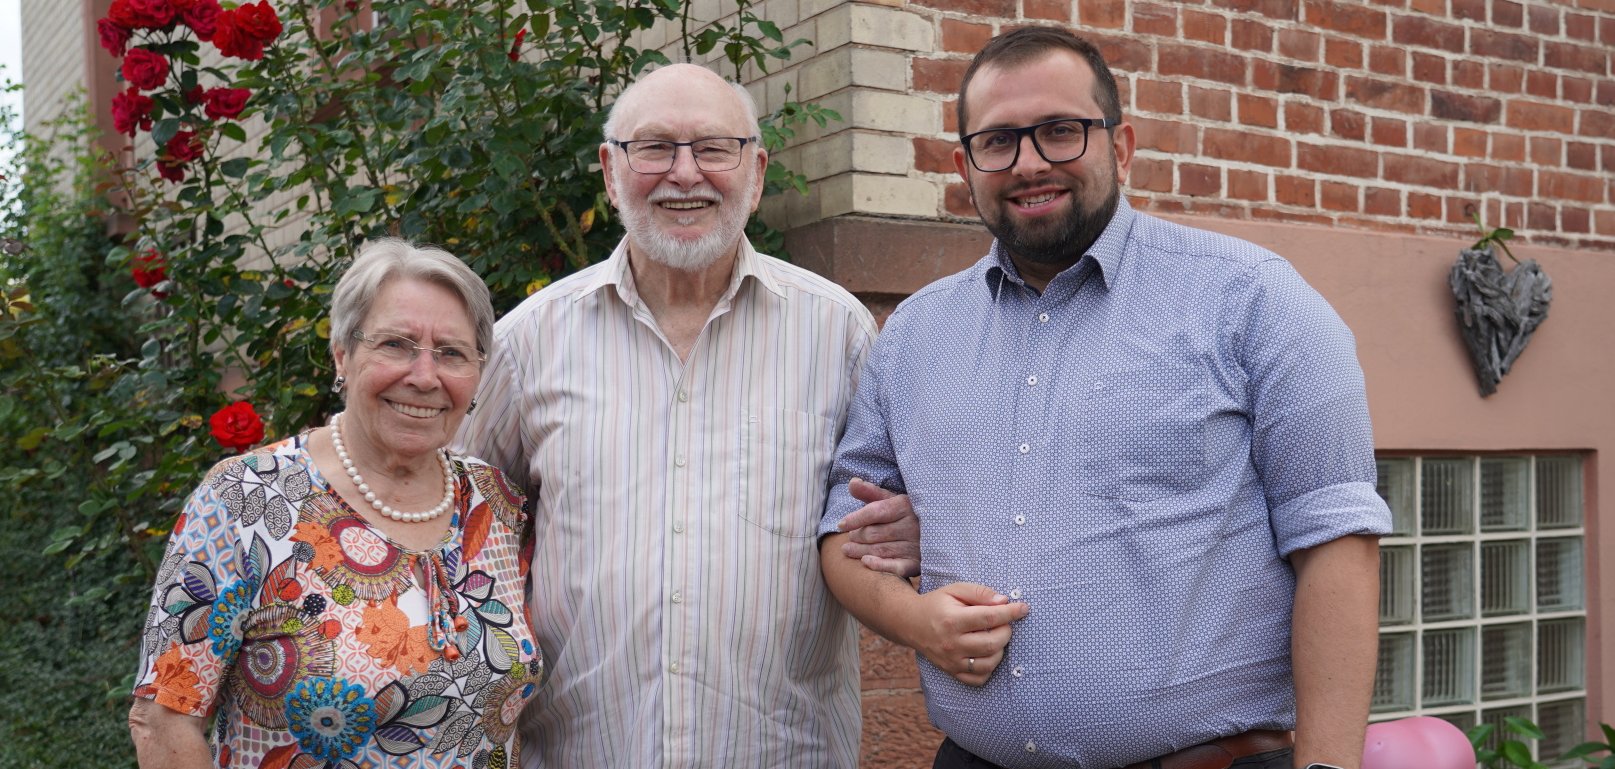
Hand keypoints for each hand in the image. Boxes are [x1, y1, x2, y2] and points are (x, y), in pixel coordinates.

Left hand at [838, 478, 919, 577]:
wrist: (936, 532)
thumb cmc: (905, 515)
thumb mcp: (891, 500)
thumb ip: (870, 492)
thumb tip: (852, 482)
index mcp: (905, 506)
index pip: (876, 511)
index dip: (856, 518)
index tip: (841, 524)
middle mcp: (911, 525)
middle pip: (875, 533)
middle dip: (857, 536)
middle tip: (849, 538)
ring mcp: (915, 545)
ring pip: (881, 550)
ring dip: (860, 551)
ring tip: (847, 550)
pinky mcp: (916, 563)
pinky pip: (896, 567)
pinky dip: (880, 565)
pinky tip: (865, 562)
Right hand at [903, 582, 1028, 686]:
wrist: (911, 623)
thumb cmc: (937, 604)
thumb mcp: (956, 590)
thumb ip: (980, 593)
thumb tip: (1004, 601)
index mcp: (952, 620)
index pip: (989, 618)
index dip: (1010, 613)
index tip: (1023, 608)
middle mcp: (951, 643)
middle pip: (992, 643)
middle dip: (1006, 631)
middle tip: (1005, 623)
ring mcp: (951, 661)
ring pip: (988, 663)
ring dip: (1000, 649)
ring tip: (994, 637)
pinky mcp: (952, 672)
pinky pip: (979, 679)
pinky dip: (989, 668)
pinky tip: (987, 653)